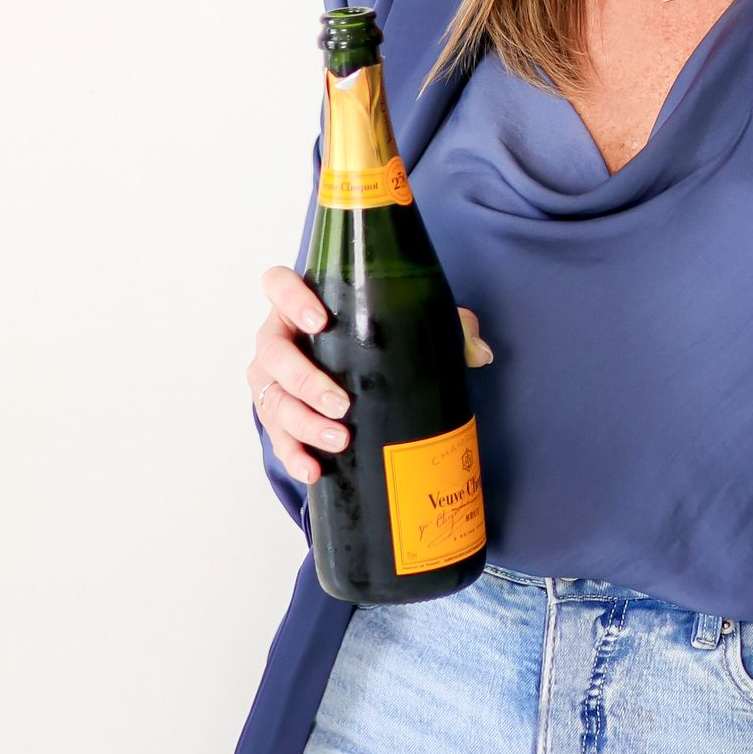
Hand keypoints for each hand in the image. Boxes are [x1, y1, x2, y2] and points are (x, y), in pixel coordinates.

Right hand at [250, 268, 494, 485]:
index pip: (278, 284)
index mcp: (301, 303)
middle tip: (342, 403)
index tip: (319, 320)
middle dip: (306, 381)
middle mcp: (277, 336)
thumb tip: (481, 352)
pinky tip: (313, 469)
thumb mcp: (413, 324)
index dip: (291, 298)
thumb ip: (449, 328)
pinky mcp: (275, 414)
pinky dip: (292, 455)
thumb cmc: (374, 336)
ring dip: (302, 423)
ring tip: (338, 440)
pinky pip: (275, 436)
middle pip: (274, 353)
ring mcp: (272, 378)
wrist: (353, 373)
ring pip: (272, 399)